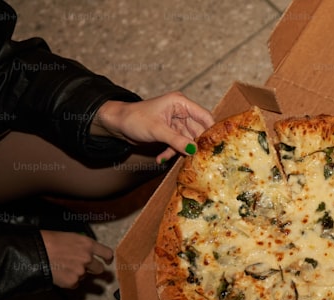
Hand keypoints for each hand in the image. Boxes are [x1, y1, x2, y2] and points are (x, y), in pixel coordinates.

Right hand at [39, 231, 113, 288]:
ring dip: (77, 274)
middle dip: (93, 269)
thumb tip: (85, 251)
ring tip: (62, 266)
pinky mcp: (72, 281)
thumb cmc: (46, 241)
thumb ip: (81, 245)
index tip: (107, 261)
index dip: (108, 258)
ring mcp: (81, 271)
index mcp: (87, 244)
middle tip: (83, 267)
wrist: (33, 252)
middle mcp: (87, 258)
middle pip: (99, 269)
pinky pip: (74, 283)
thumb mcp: (68, 237)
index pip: (107, 253)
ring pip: (85, 276)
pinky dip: (68, 281)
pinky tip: (58, 273)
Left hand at [91, 92, 214, 163]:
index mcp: (180, 103)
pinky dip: (171, 152)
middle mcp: (181, 112)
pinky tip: (161, 159)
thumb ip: (176, 140)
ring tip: (179, 161)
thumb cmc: (134, 119)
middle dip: (196, 145)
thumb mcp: (157, 130)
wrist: (117, 124)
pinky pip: (178, 145)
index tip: (216, 146)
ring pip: (188, 140)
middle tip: (199, 159)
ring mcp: (176, 123)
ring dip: (182, 151)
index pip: (204, 116)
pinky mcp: (171, 133)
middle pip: (198, 131)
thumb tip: (194, 150)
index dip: (212, 130)